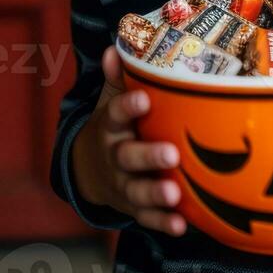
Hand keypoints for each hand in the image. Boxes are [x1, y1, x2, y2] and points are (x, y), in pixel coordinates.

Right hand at [72, 46, 186, 235]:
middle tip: (171, 154)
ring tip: (174, 193)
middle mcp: (114, 157)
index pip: (114, 115)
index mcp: (109, 128)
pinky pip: (148, 218)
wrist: (89, 171)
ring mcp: (123, 185)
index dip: (127, 107)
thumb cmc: (114, 127)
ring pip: (136, 191)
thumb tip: (115, 47)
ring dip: (155, 194)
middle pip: (127, 157)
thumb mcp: (110, 101)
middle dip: (148, 157)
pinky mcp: (133, 208)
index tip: (143, 99)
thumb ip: (118, 78)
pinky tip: (183, 225)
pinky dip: (164, 223)